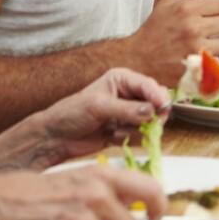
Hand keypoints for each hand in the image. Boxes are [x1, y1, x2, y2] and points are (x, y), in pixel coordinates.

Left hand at [35, 68, 170, 166]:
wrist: (56, 137)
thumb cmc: (71, 114)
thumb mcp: (99, 107)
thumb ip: (127, 109)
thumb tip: (152, 112)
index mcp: (122, 80)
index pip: (149, 86)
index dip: (158, 97)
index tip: (163, 109)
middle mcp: (129, 95)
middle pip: (156, 104)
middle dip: (150, 117)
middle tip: (143, 125)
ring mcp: (129, 113)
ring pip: (151, 122)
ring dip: (136, 130)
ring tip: (115, 132)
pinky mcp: (127, 130)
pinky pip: (141, 136)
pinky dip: (130, 139)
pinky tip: (112, 138)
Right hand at [124, 0, 218, 83]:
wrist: (137, 58)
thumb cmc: (153, 30)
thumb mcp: (168, 4)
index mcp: (186, 8)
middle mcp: (193, 27)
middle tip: (218, 26)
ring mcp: (195, 48)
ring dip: (218, 42)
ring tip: (203, 42)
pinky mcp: (195, 66)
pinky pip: (216, 59)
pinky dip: (210, 57)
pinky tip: (198, 54)